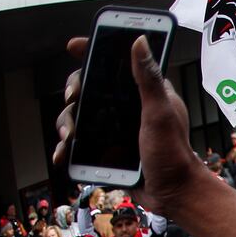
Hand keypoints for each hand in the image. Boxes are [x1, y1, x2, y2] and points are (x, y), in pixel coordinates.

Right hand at [54, 36, 211, 228]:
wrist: (173, 195)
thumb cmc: (173, 153)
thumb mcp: (160, 112)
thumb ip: (148, 79)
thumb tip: (139, 41)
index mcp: (142, 94)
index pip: (115, 65)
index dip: (93, 52)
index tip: (74, 46)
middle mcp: (127, 109)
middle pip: (88, 90)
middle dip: (74, 92)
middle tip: (73, 97)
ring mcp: (115, 130)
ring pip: (79, 117)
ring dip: (67, 122)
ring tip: (69, 135)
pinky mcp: (107, 150)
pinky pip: (79, 144)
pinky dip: (67, 149)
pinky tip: (62, 154)